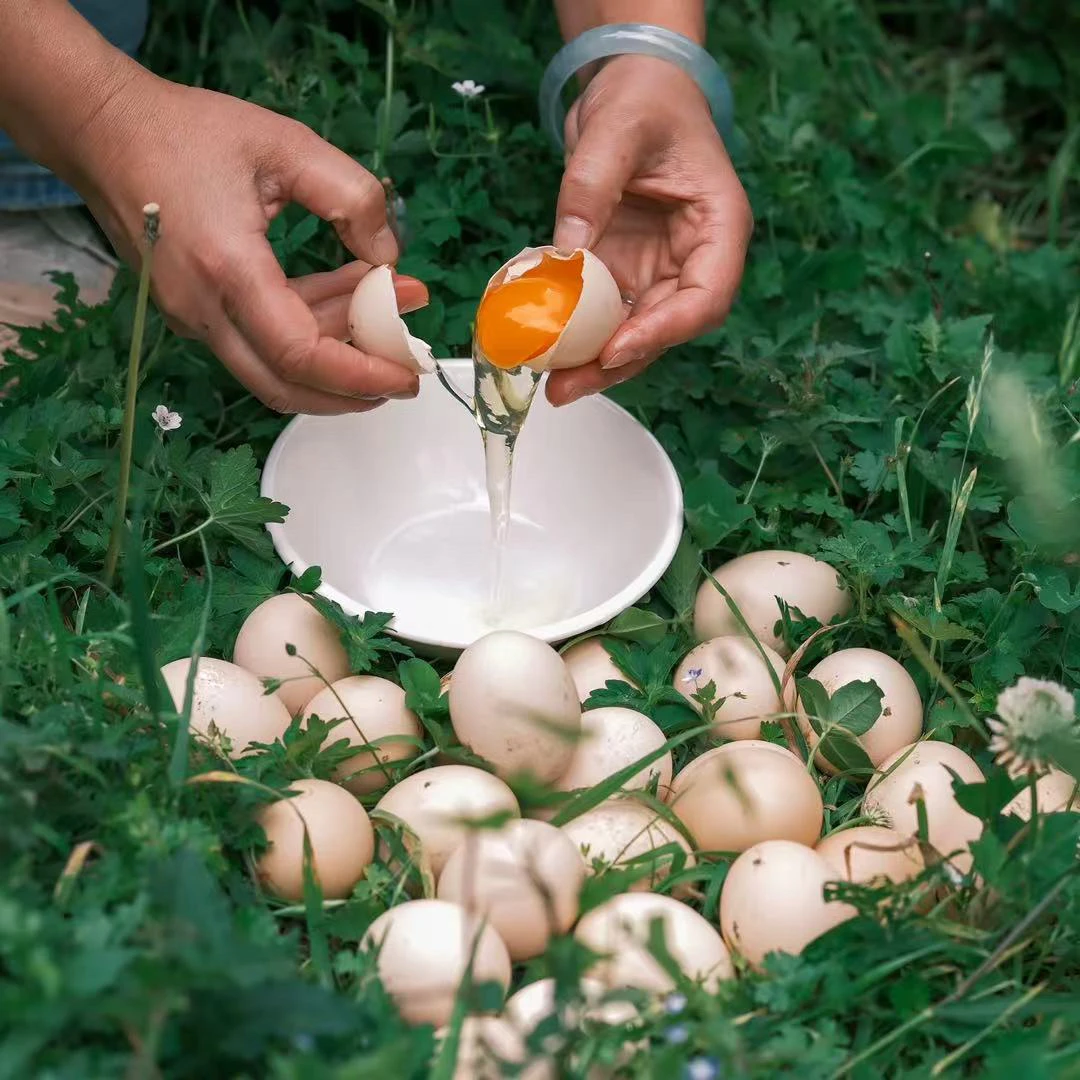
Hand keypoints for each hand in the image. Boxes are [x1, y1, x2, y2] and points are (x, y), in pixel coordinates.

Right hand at [75, 69, 426, 413]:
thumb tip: (389, 257)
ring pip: (272, 367)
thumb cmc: (187, 132)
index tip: (405, 374)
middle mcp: (201, 309)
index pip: (299, 354)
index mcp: (227, 268)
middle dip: (352, 390)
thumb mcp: (286, 144)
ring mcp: (190, 317)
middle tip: (404, 372)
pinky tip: (343, 295)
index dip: (358, 374)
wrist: (102, 131)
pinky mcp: (190, 314)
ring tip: (391, 308)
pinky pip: (255, 342)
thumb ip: (352, 196)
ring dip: (334, 353)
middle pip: (285, 386)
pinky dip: (304, 332)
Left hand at [547, 55, 752, 405]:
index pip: (704, 298)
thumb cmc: (643, 98)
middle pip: (666, 328)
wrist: (632, 85)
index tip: (613, 351)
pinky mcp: (625, 270)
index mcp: (718, 228)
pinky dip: (576, 332)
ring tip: (551, 385)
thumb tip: (565, 256)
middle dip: (617, 363)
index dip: (662, 332)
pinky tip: (543, 348)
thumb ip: (591, 186)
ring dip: (593, 361)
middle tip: (566, 389)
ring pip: (632, 330)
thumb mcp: (616, 128)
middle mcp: (693, 259)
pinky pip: (602, 312)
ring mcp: (658, 269)